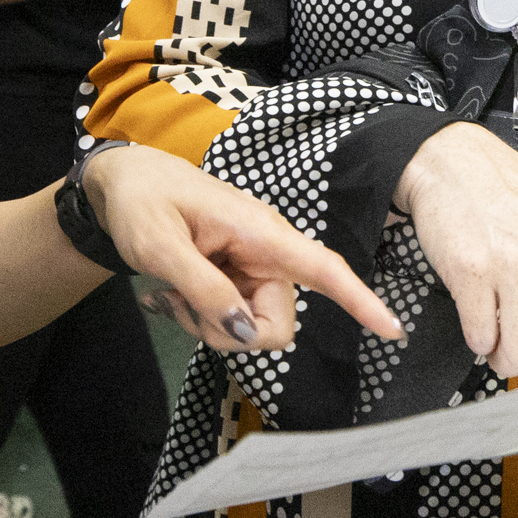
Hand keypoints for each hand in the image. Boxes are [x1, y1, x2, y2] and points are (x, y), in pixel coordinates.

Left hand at [83, 144, 400, 357]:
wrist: (124, 185)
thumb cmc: (143, 202)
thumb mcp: (160, 246)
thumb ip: (203, 288)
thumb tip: (244, 331)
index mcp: (262, 233)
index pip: (324, 268)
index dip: (360, 301)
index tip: (393, 329)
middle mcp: (267, 253)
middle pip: (276, 322)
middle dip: (230, 331)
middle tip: (181, 307)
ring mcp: (252, 268)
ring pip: (251, 327)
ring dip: (208, 324)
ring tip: (171, 294)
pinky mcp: (237, 279)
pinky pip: (233, 319)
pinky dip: (201, 317)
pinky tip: (172, 296)